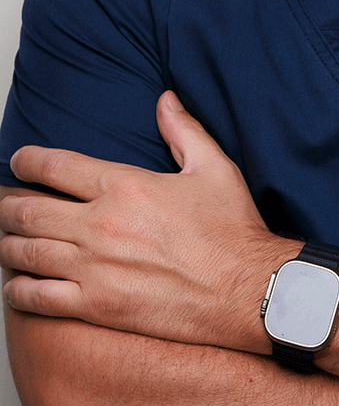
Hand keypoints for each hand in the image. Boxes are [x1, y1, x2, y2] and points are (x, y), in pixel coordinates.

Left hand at [0, 92, 288, 351]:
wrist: (247, 290)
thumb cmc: (233, 232)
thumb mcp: (214, 168)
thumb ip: (183, 130)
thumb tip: (165, 99)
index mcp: (125, 186)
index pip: (54, 166)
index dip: (26, 161)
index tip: (19, 162)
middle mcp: (101, 225)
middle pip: (27, 209)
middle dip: (7, 204)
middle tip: (5, 203)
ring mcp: (93, 268)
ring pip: (24, 252)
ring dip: (7, 244)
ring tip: (7, 240)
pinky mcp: (95, 306)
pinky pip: (35, 298)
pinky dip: (17, 291)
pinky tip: (17, 285)